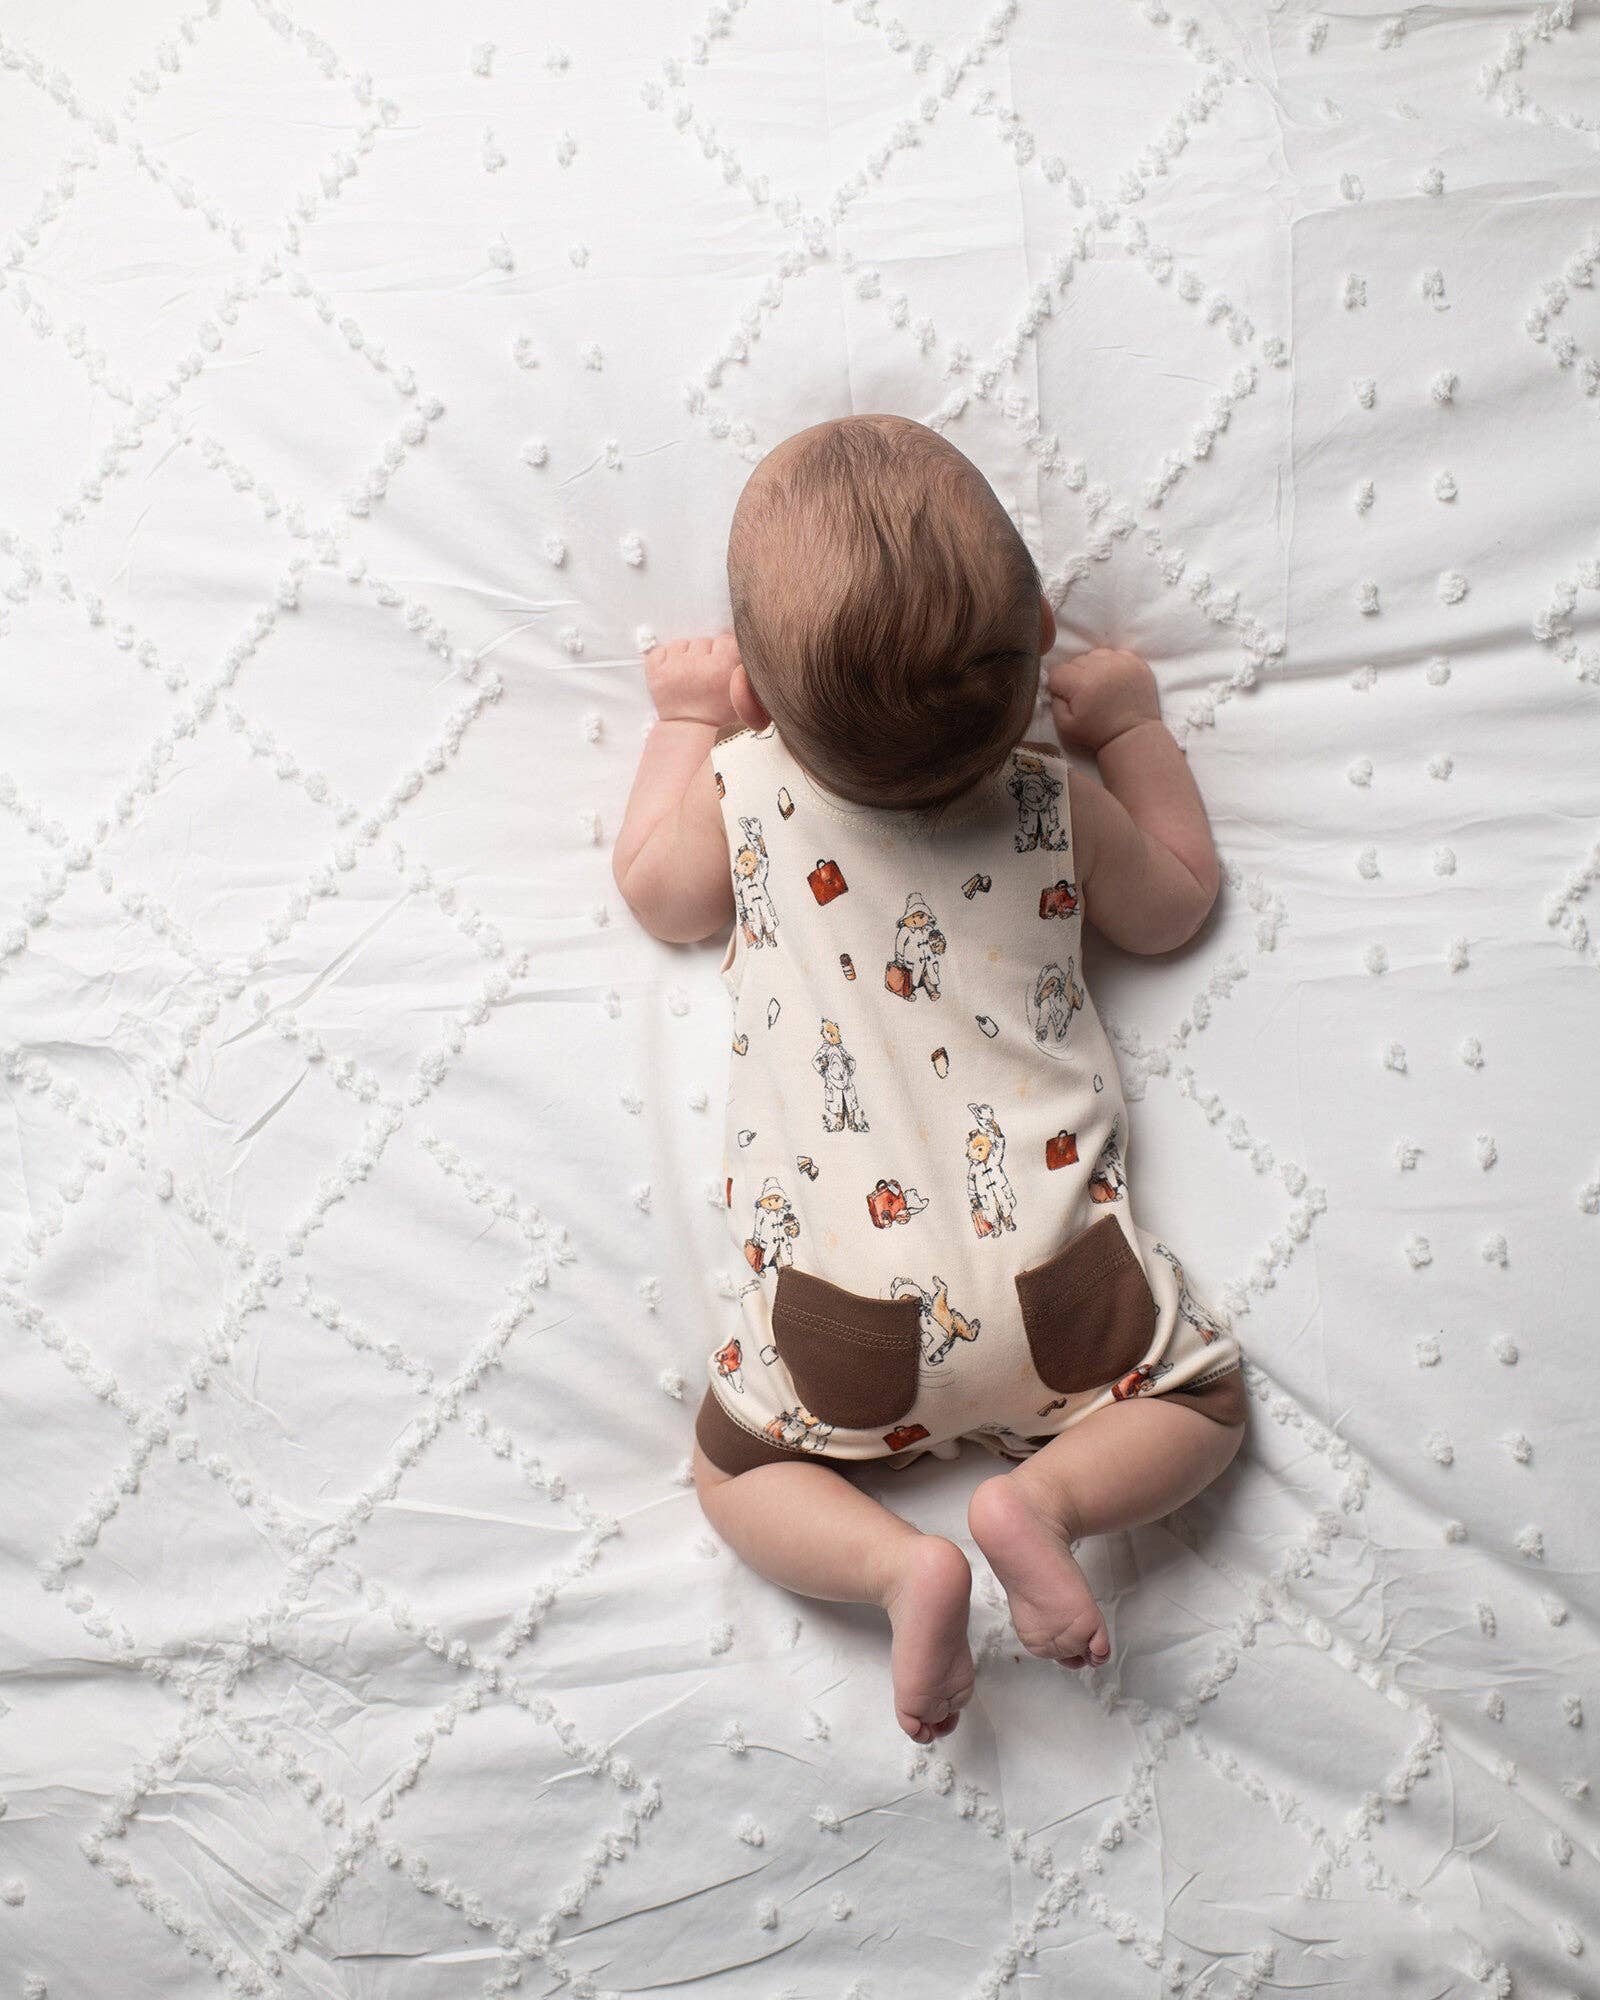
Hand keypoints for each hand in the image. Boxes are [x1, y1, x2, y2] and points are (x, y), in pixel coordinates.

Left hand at [643, 632, 741, 728]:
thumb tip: (749, 651)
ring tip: (688, 675)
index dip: (724, 652)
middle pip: (703, 641)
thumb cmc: (718, 713)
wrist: (689, 730)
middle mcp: (698, 664)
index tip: (722, 666)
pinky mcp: (655, 672)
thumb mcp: (745, 696)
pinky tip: (673, 674)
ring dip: (684, 656)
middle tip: (705, 676)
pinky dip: (664, 659)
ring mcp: (674, 667)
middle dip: (705, 655)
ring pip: (681, 644)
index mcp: (722, 666)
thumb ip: (749, 673)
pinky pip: (660, 651)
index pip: (726, 640)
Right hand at [1047, 648, 1161, 754]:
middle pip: (1076, 660)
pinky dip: (1113, 664)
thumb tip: (1057, 687)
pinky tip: (1115, 680)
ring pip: (1096, 654)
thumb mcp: (1064, 727)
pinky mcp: (1137, 663)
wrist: (1132, 736)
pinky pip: (1117, 654)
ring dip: (1094, 667)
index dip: (1059, 685)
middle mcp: (1101, 667)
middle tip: (1086, 694)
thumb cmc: (1096, 733)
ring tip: (1100, 685)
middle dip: (1076, 676)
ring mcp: (1121, 663)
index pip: (1058, 671)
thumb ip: (1054, 703)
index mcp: (1081, 683)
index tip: (1068, 698)